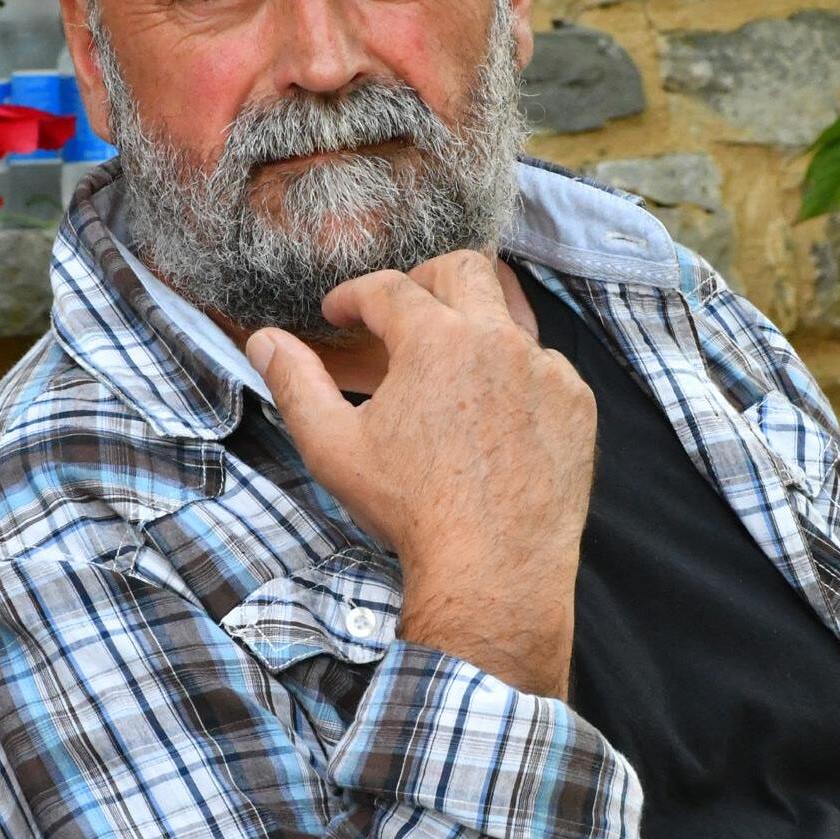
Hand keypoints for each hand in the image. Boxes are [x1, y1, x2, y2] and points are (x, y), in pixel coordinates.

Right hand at [246, 251, 596, 697]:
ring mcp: (544, 369)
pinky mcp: (575, 403)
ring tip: (447, 352)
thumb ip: (296, 384)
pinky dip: (514, 371)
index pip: (387, 289)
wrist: (493, 569)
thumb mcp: (333, 446)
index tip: (338, 313)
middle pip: (463, 269)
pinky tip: (491, 407)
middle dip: (423, 278)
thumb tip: (264, 341)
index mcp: (435, 340)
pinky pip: (544, 364)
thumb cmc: (409, 509)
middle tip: (399, 309)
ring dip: (474, 321)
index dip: (354, 296)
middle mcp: (496, 340)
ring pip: (509, 313)